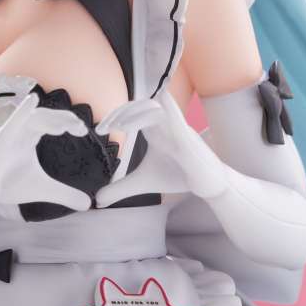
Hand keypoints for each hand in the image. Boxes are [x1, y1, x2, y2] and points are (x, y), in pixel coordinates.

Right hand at [0, 92, 91, 211]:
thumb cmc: (7, 184)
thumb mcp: (42, 189)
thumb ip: (65, 194)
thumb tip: (89, 205)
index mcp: (29, 136)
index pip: (51, 122)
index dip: (66, 123)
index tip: (83, 131)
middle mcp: (19, 131)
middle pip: (44, 117)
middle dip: (62, 119)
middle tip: (80, 127)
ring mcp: (7, 135)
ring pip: (31, 118)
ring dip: (50, 119)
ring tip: (66, 125)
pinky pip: (10, 125)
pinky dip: (21, 112)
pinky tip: (32, 100)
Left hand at [95, 91, 227, 206]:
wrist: (208, 184)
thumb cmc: (179, 174)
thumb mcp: (143, 183)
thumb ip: (120, 188)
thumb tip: (97, 200)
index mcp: (152, 129)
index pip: (132, 111)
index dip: (116, 115)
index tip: (100, 130)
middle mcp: (163, 124)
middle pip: (141, 104)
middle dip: (122, 112)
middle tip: (104, 127)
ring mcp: (176, 129)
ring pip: (156, 106)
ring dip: (136, 111)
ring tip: (119, 124)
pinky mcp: (188, 138)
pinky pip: (176, 119)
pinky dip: (166, 110)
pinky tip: (156, 104)